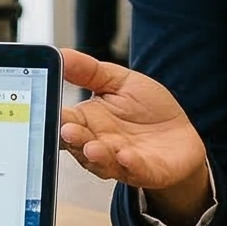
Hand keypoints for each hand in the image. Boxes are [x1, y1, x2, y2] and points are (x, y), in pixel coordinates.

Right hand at [57, 48, 211, 216]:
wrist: (182, 134)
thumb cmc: (147, 109)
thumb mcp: (119, 82)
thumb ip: (89, 71)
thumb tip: (61, 53)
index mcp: (87, 122)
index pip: (63, 121)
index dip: (53, 118)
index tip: (44, 109)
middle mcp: (99, 144)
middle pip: (78, 145)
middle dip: (73, 138)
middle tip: (67, 130)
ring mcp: (120, 161)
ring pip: (102, 162)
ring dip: (96, 156)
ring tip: (92, 146)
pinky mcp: (146, 172)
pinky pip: (135, 171)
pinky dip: (130, 166)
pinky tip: (126, 156)